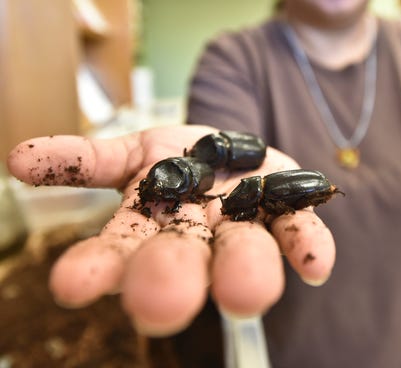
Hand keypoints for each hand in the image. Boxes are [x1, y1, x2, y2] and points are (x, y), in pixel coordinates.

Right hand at [7, 125, 334, 335]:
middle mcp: (197, 237)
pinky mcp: (288, 210)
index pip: (120, 255)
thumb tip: (21, 159)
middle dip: (170, 281)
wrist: (237, 154)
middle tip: (159, 305)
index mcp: (154, 228)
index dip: (99, 269)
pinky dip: (309, 246)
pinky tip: (315, 266)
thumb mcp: (131, 152)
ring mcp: (245, 227)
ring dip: (245, 272)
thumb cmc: (180, 160)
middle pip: (182, 263)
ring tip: (248, 294)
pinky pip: (302, 230)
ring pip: (244, 254)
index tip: (74, 286)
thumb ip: (84, 160)